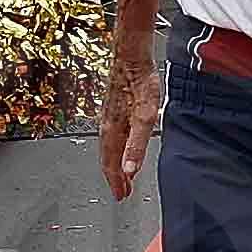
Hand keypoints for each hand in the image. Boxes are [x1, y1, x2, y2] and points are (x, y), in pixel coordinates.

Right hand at [100, 62, 164, 200]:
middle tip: (122, 191)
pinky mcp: (113, 108)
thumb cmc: (139, 80)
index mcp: (112, 131)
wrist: (130, 55)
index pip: (111, 165)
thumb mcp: (145, 116)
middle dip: (114, 177)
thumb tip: (130, 170)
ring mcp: (108, 116)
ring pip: (108, 148)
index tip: (121, 196)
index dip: (116, 182)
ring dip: (115, 164)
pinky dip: (115, 149)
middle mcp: (106, 126)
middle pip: (107, 158)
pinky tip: (123, 146)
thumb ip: (138, 144)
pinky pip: (111, 137)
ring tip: (123, 174)